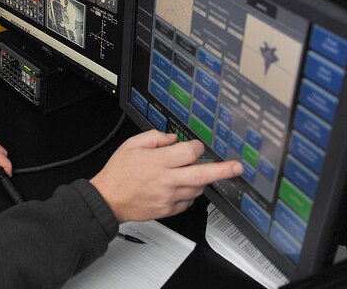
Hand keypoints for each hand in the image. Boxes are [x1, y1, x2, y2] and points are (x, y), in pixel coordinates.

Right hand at [90, 130, 243, 221]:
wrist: (109, 199)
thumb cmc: (118, 172)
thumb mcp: (132, 144)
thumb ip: (155, 137)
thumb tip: (173, 139)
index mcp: (158, 161)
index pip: (189, 152)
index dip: (195, 147)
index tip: (195, 146)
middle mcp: (167, 180)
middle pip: (202, 175)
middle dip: (223, 170)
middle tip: (237, 167)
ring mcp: (169, 197)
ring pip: (197, 189)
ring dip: (199, 180)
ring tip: (188, 174)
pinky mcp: (169, 210)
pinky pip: (188, 201)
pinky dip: (189, 193)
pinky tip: (178, 187)